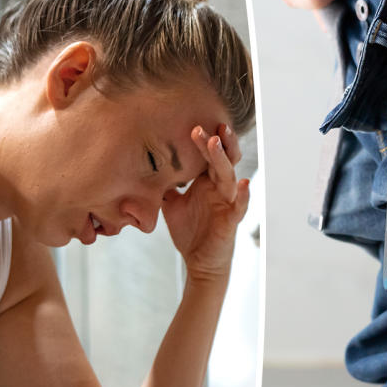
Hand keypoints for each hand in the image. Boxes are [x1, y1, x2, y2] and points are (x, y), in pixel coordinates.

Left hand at [162, 124, 249, 281]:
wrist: (198, 261)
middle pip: (221, 159)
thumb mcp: (170, 204)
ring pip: (228, 176)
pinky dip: (243, 196)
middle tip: (206, 126)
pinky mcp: (231, 220)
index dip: (201, 141)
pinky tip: (243, 184)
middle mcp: (219, 187)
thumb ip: (162, 185)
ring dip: (223, 159)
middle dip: (215, 142)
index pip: (206, 156)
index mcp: (206, 181)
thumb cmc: (189, 231)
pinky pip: (239, 206)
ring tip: (216, 141)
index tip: (191, 125)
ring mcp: (227, 202)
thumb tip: (143, 167)